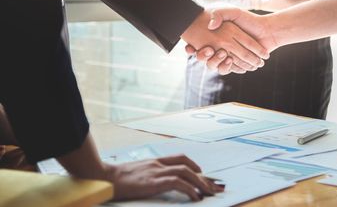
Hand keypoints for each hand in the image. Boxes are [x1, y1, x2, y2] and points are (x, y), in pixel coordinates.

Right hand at [105, 154, 223, 200]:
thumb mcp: (135, 174)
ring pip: (186, 173)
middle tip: (213, 186)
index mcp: (154, 161)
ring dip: (200, 183)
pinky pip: (179, 183)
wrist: (104, 177)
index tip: (201, 173)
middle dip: (203, 177)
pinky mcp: (154, 182)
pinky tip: (196, 197)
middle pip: (187, 165)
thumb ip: (146, 175)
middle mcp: (158, 164)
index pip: (179, 158)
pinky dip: (190, 189)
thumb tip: (151, 183)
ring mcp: (156, 172)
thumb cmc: (115, 179)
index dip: (193, 164)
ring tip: (209, 193)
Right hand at [181, 10, 268, 71]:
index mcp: (214, 36)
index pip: (197, 44)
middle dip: (203, 56)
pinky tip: (230, 60)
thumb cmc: (248, 20)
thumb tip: (210, 26)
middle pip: (203, 58)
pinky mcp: (235, 64)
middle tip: (209, 50)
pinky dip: (228, 66)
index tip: (189, 47)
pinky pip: (227, 69)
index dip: (191, 48)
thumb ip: (219, 14)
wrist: (267, 31)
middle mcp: (218, 48)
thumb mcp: (232, 11)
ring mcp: (227, 57)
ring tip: (223, 55)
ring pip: (214, 66)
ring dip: (216, 63)